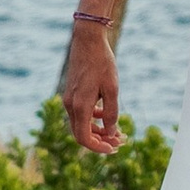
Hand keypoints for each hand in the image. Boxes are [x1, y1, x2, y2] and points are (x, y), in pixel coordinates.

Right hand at [64, 19, 120, 154]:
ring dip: (98, 130)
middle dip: (101, 140)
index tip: (113, 149)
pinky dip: (93, 118)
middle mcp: (71, 105)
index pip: (84, 138)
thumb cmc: (102, 62)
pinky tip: (106, 114)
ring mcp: (70, 99)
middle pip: (82, 134)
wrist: (87, 40)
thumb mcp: (112, 88)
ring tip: (117, 131)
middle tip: (120, 141)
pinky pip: (81, 113)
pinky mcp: (72, 93)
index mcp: (80, 106)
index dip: (98, 147)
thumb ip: (111, 112)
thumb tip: (111, 132)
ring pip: (82, 124)